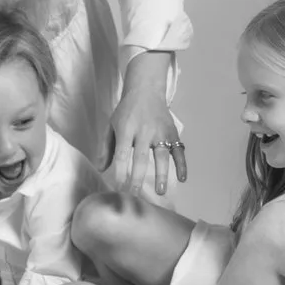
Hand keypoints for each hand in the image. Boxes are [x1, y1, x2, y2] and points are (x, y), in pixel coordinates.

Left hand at [110, 53, 183, 196]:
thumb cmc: (126, 111)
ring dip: (162, 174)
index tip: (118, 188)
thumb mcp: (111, 125)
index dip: (120, 172)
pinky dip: (182, 164)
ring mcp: (160, 132)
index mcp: (126, 129)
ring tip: (160, 191)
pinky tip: (183, 178)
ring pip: (162, 155)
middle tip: (135, 194)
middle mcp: (144, 131)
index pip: (121, 154)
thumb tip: (101, 169)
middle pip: (141, 157)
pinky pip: (179, 150)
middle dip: (137, 177)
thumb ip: (106, 147)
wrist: (146, 89)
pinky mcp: (173, 132)